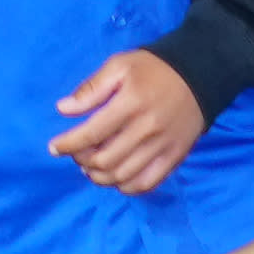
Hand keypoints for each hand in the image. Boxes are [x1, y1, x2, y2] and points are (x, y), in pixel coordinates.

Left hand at [47, 48, 209, 194]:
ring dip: (100, 177)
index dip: (68, 144)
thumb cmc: (153, 69)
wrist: (199, 74)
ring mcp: (162, 145)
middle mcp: (146, 128)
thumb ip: (91, 88)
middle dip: (82, 161)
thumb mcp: (119, 66)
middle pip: (105, 160)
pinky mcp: (175, 157)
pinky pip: (147, 183)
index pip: (91, 133)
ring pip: (123, 176)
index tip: (54, 148)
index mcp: (130, 103)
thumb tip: (63, 109)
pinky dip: (126, 187)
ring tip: (91, 168)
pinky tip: (116, 178)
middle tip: (76, 154)